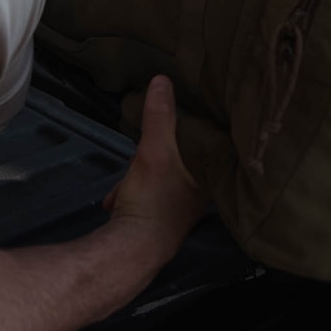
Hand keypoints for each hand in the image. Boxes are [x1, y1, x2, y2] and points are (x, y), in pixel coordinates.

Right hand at [102, 76, 207, 258]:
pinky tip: (117, 199)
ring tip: (126, 182)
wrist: (131, 251)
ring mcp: (183, 211)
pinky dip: (133, 193)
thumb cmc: (153, 200)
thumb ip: (159, 116)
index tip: (192, 114)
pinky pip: (149, 196)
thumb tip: (162, 80)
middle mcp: (204, 194)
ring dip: (139, 176)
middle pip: (183, 159)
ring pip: (162, 178)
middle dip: (155, 155)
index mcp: (212, 176)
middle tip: (143, 153)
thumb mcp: (154, 151)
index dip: (201, 128)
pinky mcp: (163, 222)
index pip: (213, 142)